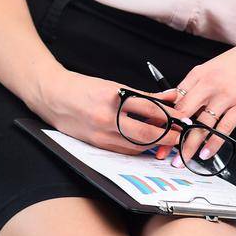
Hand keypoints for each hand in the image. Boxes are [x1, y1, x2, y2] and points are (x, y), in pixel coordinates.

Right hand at [32, 69, 176, 155]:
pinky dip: (138, 149)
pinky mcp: (97, 144)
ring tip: (168, 141)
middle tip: (182, 135)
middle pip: (146, 133)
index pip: (150, 110)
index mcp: (113, 98)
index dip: (170, 116)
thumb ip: (141, 95)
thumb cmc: (82, 87)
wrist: (52, 96)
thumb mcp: (113, 85)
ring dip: (155, 145)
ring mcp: (101, 134)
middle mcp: (107, 118)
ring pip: (136, 146)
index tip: (183, 118)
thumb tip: (167, 97)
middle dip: (168, 136)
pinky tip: (147, 145)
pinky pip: (124, 150)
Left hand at [172, 29, 235, 163]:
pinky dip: (214, 143)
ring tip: (183, 159)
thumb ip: (193, 84)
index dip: (164, 117)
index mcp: (199, 74)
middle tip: (163, 151)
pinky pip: (224, 128)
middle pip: (185, 113)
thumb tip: (174, 100)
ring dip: (190, 145)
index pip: (175, 98)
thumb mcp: (210, 67)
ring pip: (203, 125)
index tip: (156, 131)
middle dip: (172, 134)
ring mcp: (227, 95)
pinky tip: (206, 154)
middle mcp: (210, 84)